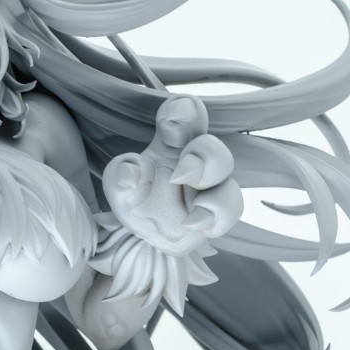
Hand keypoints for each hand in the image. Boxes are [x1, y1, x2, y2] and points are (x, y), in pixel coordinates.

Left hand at [101, 95, 241, 255]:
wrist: (137, 239)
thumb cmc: (135, 202)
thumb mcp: (119, 188)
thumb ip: (120, 176)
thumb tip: (130, 173)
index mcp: (172, 144)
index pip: (185, 115)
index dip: (184, 110)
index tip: (171, 123)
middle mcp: (196, 164)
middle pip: (214, 149)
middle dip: (207, 156)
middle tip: (182, 175)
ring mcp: (209, 193)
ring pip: (230, 186)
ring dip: (217, 199)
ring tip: (191, 219)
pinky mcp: (214, 218)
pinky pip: (228, 214)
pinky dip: (217, 219)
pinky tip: (195, 226)